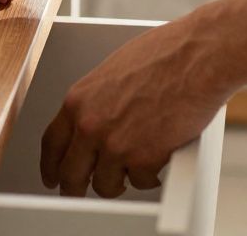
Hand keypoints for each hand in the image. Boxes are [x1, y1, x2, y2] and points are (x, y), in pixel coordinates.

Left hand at [41, 18, 230, 196]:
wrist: (196, 58)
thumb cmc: (163, 55)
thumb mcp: (112, 72)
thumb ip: (97, 101)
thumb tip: (95, 120)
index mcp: (79, 100)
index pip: (52, 143)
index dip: (50, 165)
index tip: (53, 176)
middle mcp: (91, 125)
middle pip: (71, 173)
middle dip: (74, 187)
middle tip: (80, 191)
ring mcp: (116, 145)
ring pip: (105, 185)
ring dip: (118, 182)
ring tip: (131, 170)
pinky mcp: (144, 159)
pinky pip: (141, 182)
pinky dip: (150, 176)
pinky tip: (157, 161)